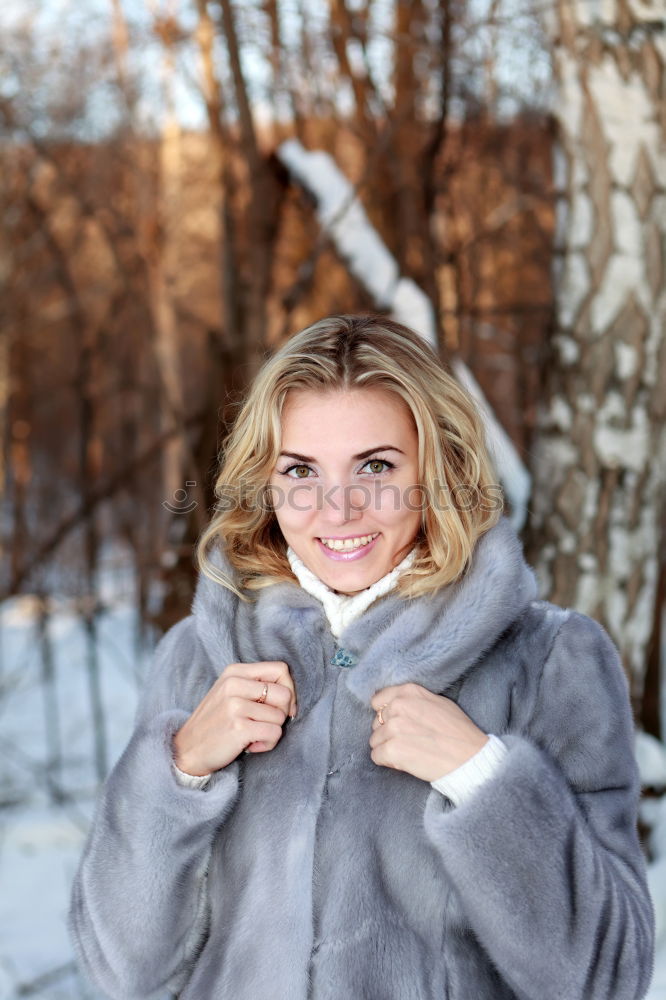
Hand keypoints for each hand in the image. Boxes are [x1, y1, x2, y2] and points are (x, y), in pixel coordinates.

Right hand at [173, 660, 297, 775]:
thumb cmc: (215, 722)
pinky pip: (274, 734)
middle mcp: (234, 684)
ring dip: (272, 732)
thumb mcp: (230, 693)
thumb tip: (291, 694)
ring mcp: (235, 706)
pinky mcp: (238, 727)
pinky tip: (250, 745)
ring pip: (281, 717)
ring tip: (252, 736)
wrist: (186, 750)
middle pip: (285, 694)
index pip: (281, 669)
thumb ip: (256, 686)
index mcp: (235, 672)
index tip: (283, 707)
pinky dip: (267, 744)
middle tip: (264, 724)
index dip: (290, 689)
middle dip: (283, 713)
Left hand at [369, 682, 487, 782]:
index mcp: (409, 692)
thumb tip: (394, 705)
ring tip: (410, 752)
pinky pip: (376, 756)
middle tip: (409, 742)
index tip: (397, 725)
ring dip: (388, 749)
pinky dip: (388, 762)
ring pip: (375, 740)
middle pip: (376, 723)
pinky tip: (405, 762)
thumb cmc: (458, 732)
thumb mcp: (439, 703)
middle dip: (387, 734)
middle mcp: (398, 706)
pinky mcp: (392, 750)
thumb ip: (414, 700)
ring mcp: (394, 728)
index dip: (386, 716)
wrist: (470, 758)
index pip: (378, 701)